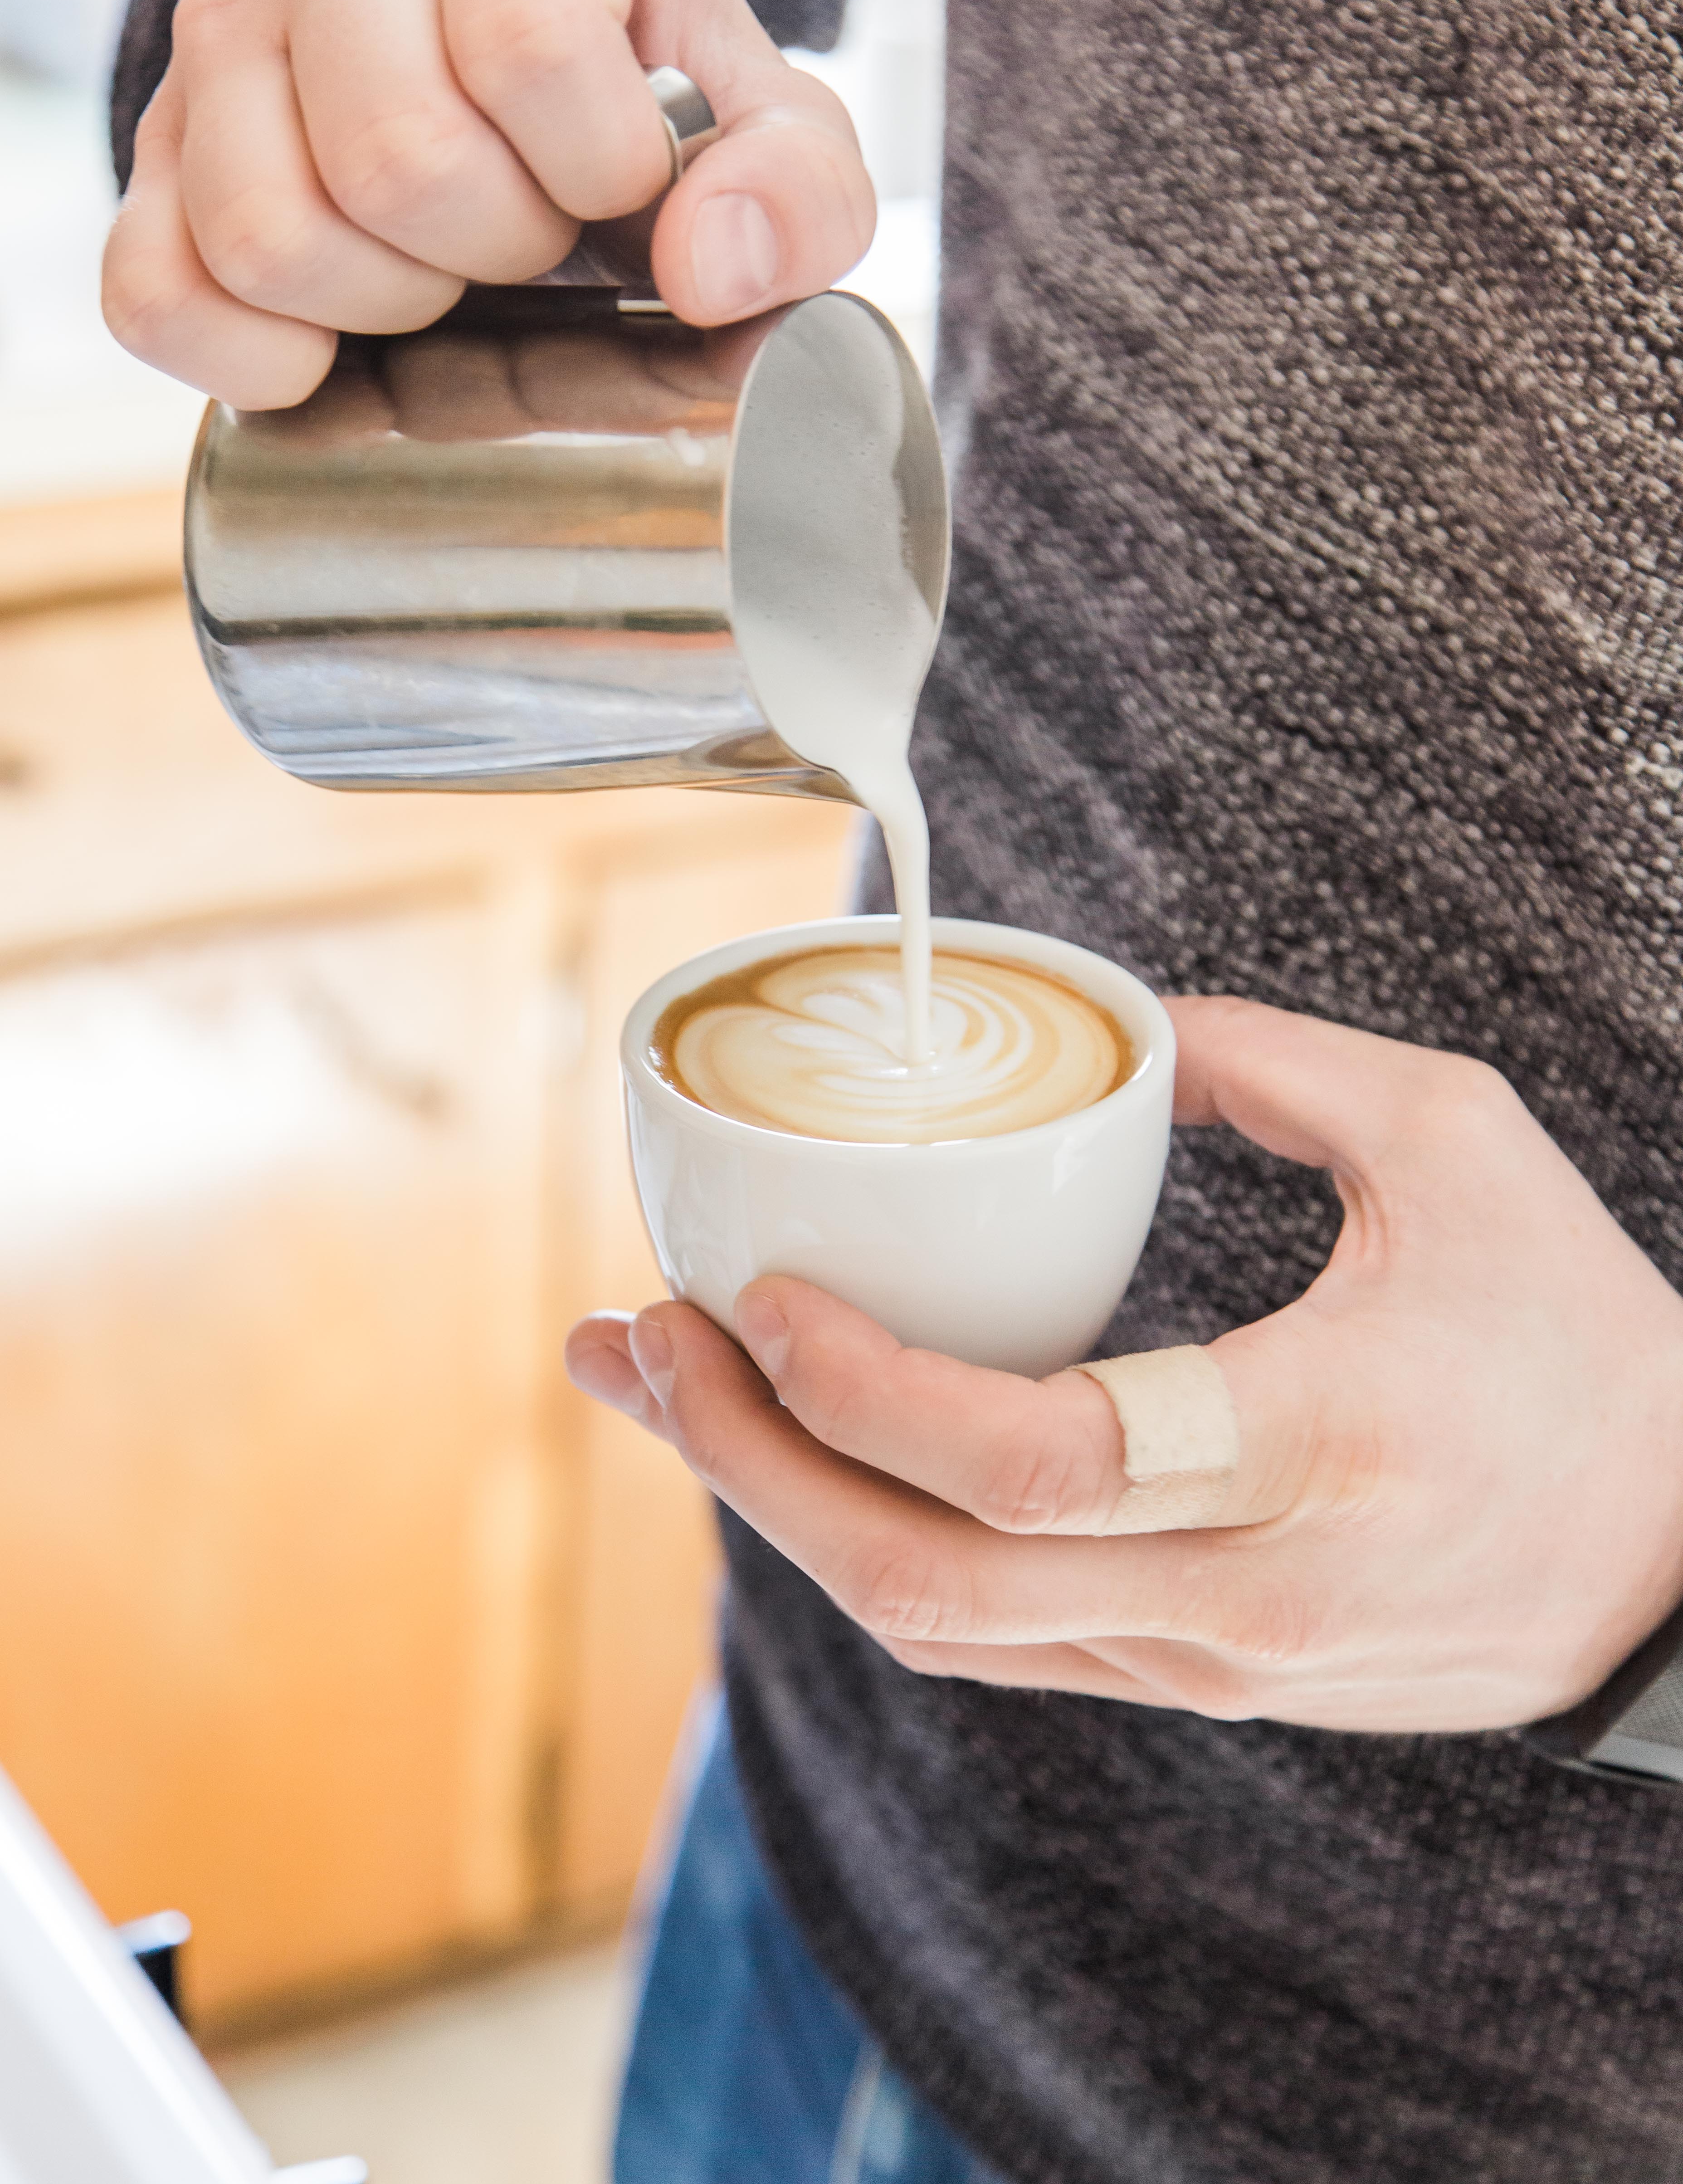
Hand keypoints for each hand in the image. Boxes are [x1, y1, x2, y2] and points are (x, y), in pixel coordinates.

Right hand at [103, 0, 872, 407]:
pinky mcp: (154, 140)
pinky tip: (336, 329)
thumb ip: (797, 194)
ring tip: (440, 264)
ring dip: (384, 304)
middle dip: (494, 250)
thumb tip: (709, 268)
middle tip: (527, 234)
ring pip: (273, 237)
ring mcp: (225, 19)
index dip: (597, 174)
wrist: (510, 62)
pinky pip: (158, 296)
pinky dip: (257, 356)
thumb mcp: (769, 130)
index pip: (531, 50)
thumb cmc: (645, 97)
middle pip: (400, 161)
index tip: (617, 184)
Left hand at [567, 995, 1682, 1731]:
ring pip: (936, 1627)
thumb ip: (1282, 1064)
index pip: (1032, 1461)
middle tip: (631, 1345)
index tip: (757, 1293)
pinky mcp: (1200, 1678)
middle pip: (926, 1575)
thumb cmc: (1584, 1339)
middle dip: (744, 1464)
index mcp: (1304, 1446)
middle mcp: (1237, 1590)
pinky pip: (993, 1638)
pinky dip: (871, 1546)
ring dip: (775, 1511)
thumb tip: (1129, 1032)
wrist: (1680, 1560)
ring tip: (669, 1393)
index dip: (863, 1390)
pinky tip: (802, 1459)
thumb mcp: (1463, 1145)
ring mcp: (1209, 1659)